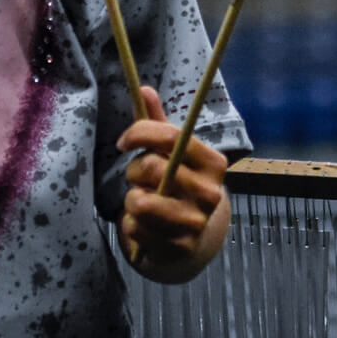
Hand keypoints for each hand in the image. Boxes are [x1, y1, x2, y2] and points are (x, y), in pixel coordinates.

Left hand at [116, 86, 229, 279]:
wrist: (190, 238)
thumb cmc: (176, 186)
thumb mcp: (170, 155)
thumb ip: (156, 125)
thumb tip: (144, 89)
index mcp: (213, 163)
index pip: (173, 137)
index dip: (140, 133)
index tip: (123, 142)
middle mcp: (211, 194)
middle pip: (152, 167)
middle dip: (134, 171)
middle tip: (138, 178)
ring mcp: (196, 223)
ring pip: (141, 202)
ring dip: (132, 200)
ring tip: (142, 202)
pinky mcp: (180, 248)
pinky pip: (136, 229)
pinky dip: (131, 226)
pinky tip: (145, 226)